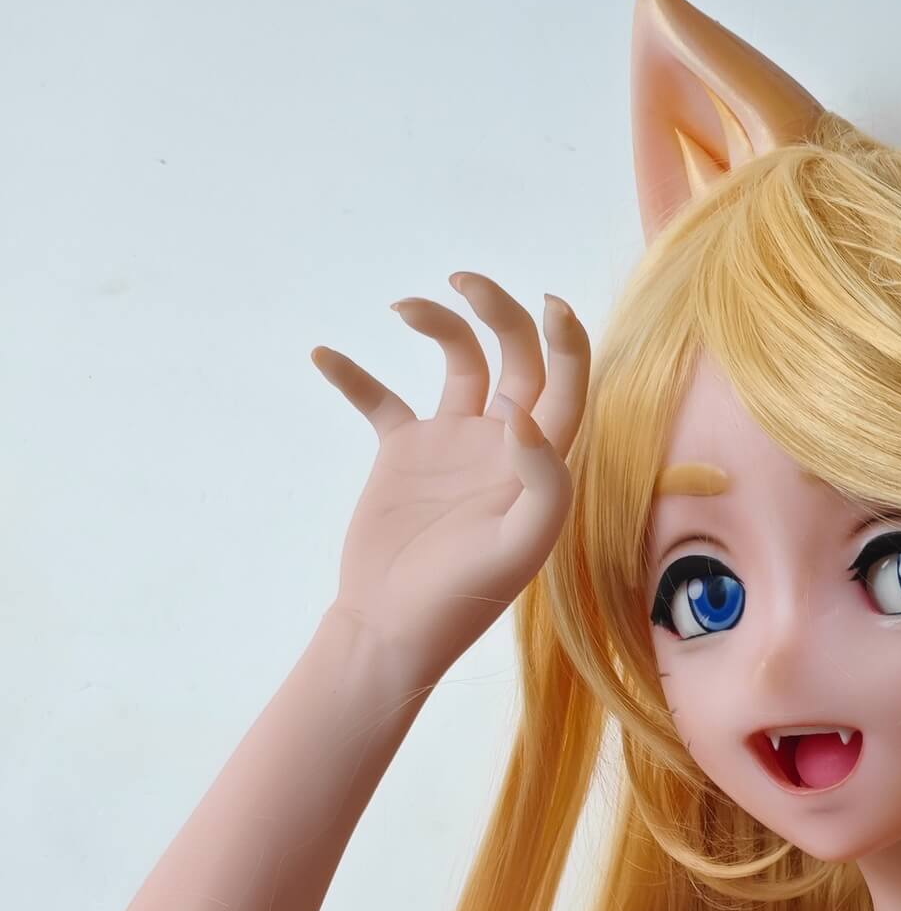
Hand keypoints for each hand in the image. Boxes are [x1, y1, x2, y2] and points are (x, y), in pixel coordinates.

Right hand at [312, 272, 589, 673]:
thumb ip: (540, 484)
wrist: (394, 629)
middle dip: (497, 310)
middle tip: (464, 282)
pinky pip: (381, 400)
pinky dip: (353, 374)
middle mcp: (502, 445)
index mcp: (540, 465)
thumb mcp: (518, 549)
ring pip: (458, 361)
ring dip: (437, 322)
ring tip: (404, 308)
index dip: (566, 340)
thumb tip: (527, 418)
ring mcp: (452, 445)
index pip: (566, 386)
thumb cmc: (463, 600)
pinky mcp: (402, 454)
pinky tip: (324, 356)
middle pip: (515, 356)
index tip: (547, 302)